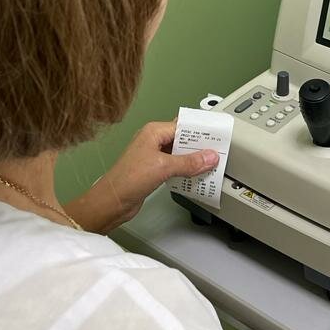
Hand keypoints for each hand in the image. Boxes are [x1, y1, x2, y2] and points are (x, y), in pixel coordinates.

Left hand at [65, 120, 218, 232]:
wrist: (111, 202)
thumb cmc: (127, 179)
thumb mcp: (163, 167)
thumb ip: (189, 162)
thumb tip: (209, 156)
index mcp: (153, 132)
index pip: (183, 126)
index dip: (200, 131)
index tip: (217, 136)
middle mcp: (153, 141)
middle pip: (183, 140)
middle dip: (200, 146)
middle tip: (218, 151)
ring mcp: (154, 157)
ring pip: (180, 154)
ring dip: (194, 160)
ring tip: (211, 164)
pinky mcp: (154, 171)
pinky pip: (176, 167)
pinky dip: (187, 170)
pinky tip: (197, 175)